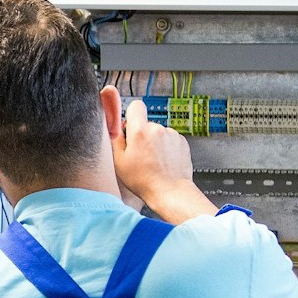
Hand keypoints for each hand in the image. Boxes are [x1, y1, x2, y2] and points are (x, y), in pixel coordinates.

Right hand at [114, 95, 215, 222]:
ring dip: (154, 142)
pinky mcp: (182, 142)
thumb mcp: (119, 162)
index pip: (136, 106)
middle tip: (139, 154)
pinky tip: (162, 162)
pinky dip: (166, 148)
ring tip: (152, 161)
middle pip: (146, 123)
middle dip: (141, 134)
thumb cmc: (144, 181)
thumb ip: (116, 140)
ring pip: (158, 133)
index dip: (131, 115)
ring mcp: (171, 134)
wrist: (170, 191)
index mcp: (140, 131)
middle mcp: (157, 129)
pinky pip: (169, 140)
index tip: (129, 126)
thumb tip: (115, 128)